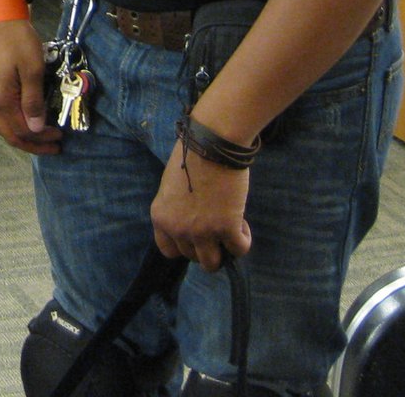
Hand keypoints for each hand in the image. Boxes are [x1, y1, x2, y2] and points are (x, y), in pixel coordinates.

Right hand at [0, 13, 59, 154]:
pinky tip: (31, 119)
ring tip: (44, 137)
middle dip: (33, 144)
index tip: (60, 136)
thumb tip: (35, 128)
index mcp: (1, 100)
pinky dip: (18, 123)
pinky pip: (4, 115)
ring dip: (25, 135)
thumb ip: (33, 101)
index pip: (22, 131)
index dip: (41, 138)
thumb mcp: (32, 69)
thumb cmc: (17, 40)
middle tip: (54, 146)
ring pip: (5, 126)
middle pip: (10, 134)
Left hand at [151, 143, 252, 270]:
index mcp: (160, 216)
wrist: (212, 142)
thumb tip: (192, 219)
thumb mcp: (172, 185)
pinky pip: (239, 250)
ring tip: (231, 229)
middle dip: (206, 245)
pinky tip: (242, 223)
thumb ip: (177, 207)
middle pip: (192, 257)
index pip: (168, 250)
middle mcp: (178, 229)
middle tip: (217, 225)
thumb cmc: (192, 154)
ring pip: (212, 263)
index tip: (195, 235)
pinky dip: (243, 240)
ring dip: (223, 251)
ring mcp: (201, 232)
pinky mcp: (226, 229)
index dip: (184, 245)